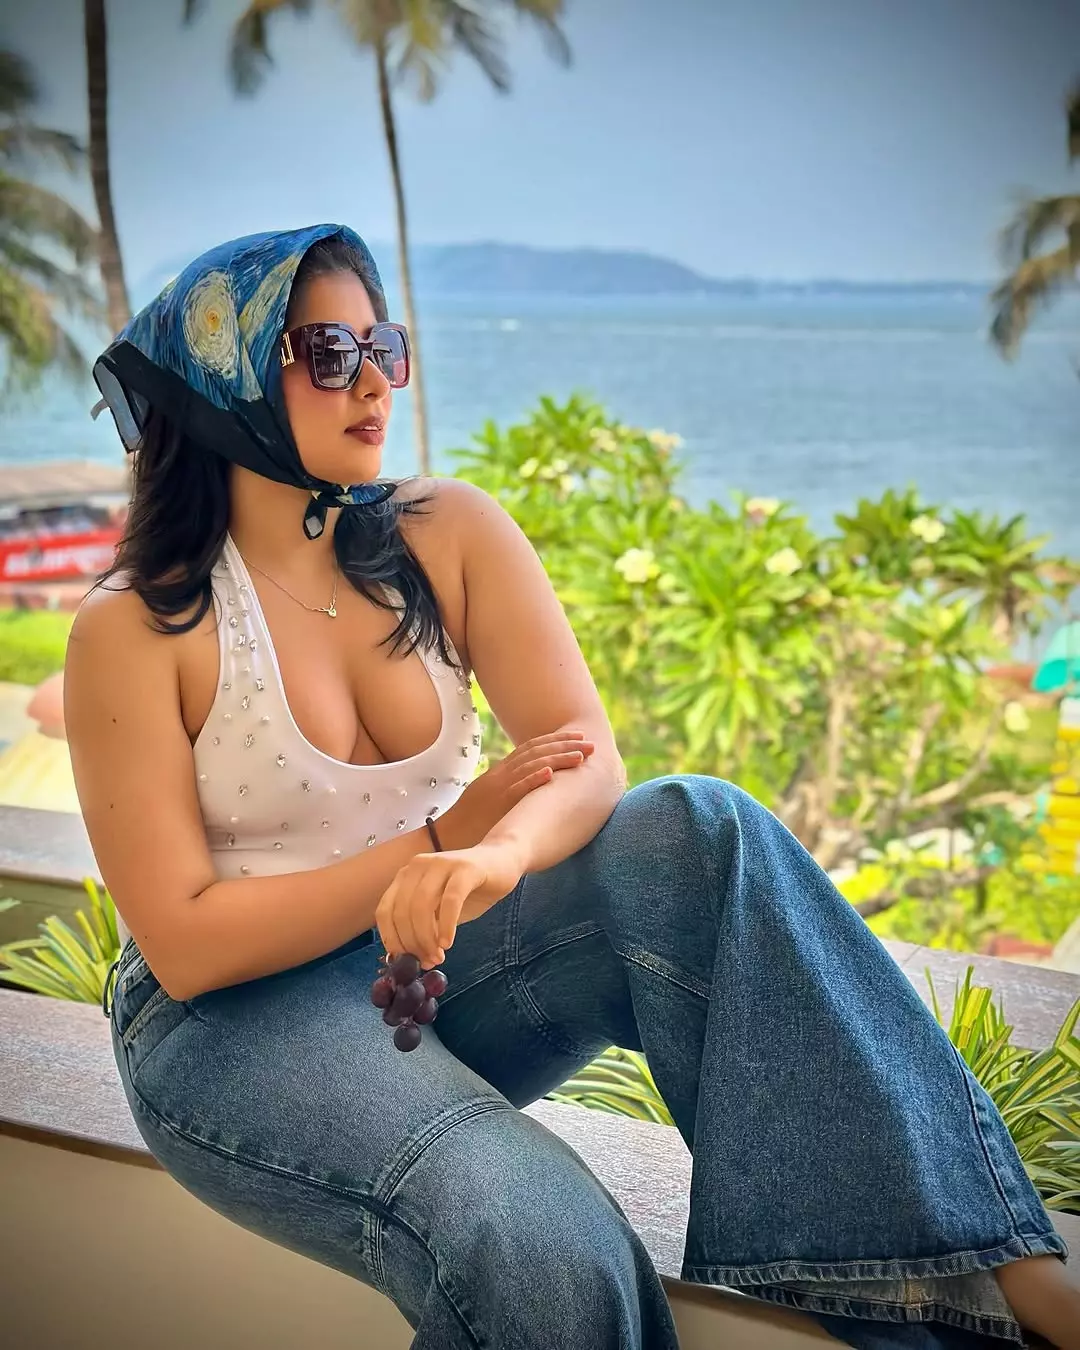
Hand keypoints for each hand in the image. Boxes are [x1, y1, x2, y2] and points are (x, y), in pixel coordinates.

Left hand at [375, 841, 524, 968]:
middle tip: (428, 962)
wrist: (503, 861)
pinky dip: (446, 925)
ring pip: (421, 906)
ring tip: (438, 956)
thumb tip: (411, 958)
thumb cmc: (470, 889)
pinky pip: (449, 901)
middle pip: (402, 911)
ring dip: (427, 938)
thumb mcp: (440, 911)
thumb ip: (424, 928)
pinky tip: (448, 943)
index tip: (404, 960)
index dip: (392, 939)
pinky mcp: (465, 868)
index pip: (385, 910)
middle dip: (412, 943)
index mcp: (406, 876)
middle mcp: (418, 866)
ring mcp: (441, 864)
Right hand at [438, 729, 593, 849]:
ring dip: (557, 759)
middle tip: (590, 744)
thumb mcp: (492, 801)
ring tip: (580, 756)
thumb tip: (534, 790)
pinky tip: (551, 774)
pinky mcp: (495, 804)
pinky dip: (534, 779)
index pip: (530, 748)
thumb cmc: (471, 824)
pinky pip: (516, 789)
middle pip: (535, 751)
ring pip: (531, 766)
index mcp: (501, 772)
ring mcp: (498, 788)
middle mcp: (501, 775)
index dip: (555, 740)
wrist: (446, 836)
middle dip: (564, 745)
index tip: (577, 738)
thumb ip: (511, 792)